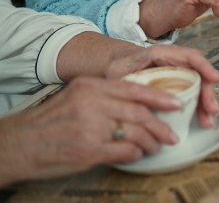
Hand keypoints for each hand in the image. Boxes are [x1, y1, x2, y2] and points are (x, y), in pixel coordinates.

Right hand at [0, 77, 180, 185]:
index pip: (134, 88)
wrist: (19, 144)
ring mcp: (91, 127)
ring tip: (155, 146)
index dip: (159, 97)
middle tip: (171, 134)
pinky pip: (125, 151)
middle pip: (139, 112)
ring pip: (136, 132)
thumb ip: (104, 97)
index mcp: (91, 87)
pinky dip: (135, 154)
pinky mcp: (89, 150)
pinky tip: (136, 155)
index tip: (176, 103)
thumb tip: (138, 104)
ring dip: (150, 142)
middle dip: (160, 125)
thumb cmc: (49, 122)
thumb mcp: (75, 97)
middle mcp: (92, 104)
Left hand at [105, 44, 218, 127]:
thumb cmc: (120, 66)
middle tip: (211, 109)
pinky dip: (198, 107)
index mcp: (162, 53)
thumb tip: (133, 95)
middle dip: (207, 92)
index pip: (189, 56)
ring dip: (205, 103)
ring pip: (199, 86)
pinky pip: (193, 94)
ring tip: (207, 120)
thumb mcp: (118, 71)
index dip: (204, 66)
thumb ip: (124, 79)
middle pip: (199, 74)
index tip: (214, 79)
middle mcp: (175, 62)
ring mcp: (179, 74)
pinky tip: (201, 119)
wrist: (119, 66)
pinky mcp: (179, 85)